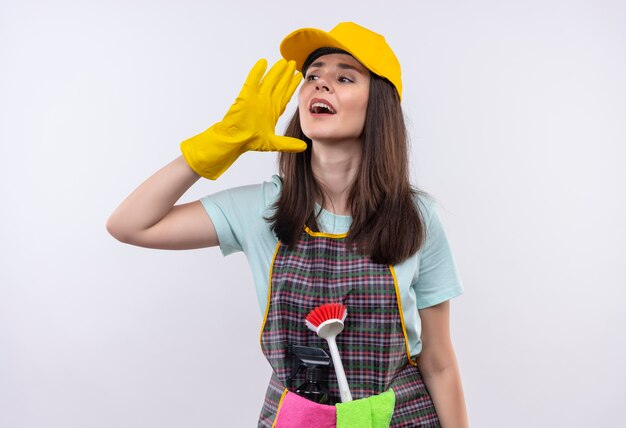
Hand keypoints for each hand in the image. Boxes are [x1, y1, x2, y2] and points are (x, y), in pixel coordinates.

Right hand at [180, 58, 305, 179]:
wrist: (235, 141)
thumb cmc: (250, 141)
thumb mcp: (274, 143)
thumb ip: (289, 143)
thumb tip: (304, 147)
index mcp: (273, 111)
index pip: (285, 95)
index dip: (292, 85)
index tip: (299, 76)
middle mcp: (266, 103)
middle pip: (279, 85)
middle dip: (286, 75)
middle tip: (293, 63)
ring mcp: (256, 98)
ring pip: (268, 81)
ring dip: (275, 71)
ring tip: (283, 61)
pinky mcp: (246, 96)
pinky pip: (252, 81)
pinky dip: (257, 72)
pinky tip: (263, 62)